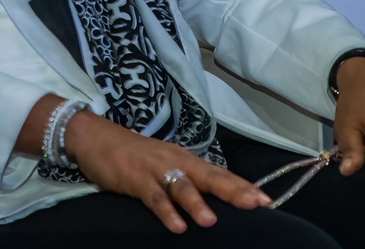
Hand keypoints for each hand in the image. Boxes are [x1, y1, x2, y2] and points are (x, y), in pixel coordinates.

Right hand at [64, 110, 270, 232]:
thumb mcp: (166, 164)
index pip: (220, 173)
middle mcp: (176, 161)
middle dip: (233, 191)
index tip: (267, 201)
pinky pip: (154, 197)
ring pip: (181, 186)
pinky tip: (177, 227)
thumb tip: (214, 199)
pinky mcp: (136, 179)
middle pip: (210, 177)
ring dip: (197, 204)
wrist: (97, 137)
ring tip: (212, 222)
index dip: (243, 186)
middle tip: (255, 205)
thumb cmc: (135, 156)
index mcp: (186, 159)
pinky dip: (165, 212)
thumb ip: (187, 179)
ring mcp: (156, 169)